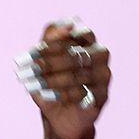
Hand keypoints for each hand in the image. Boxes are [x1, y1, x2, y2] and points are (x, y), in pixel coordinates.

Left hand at [15, 19, 111, 138]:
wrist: (57, 113)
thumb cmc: (49, 79)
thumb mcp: (43, 57)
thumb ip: (51, 37)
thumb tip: (66, 25)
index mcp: (87, 40)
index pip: (79, 33)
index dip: (57, 42)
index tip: (35, 51)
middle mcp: (99, 56)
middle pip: (77, 55)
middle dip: (51, 62)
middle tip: (34, 68)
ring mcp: (104, 75)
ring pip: (80, 75)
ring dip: (54, 80)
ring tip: (38, 84)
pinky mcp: (103, 96)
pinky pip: (85, 93)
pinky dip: (65, 95)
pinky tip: (52, 96)